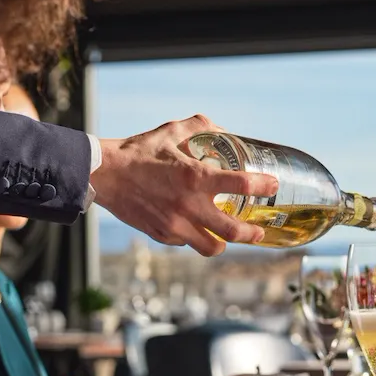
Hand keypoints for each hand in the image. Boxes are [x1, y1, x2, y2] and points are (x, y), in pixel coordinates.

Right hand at [91, 115, 278, 256]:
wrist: (104, 174)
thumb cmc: (138, 151)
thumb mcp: (172, 131)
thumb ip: (201, 128)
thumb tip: (223, 131)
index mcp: (196, 177)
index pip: (243, 185)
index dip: (263, 186)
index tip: (271, 185)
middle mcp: (189, 205)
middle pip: (233, 231)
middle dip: (252, 234)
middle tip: (258, 231)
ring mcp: (175, 224)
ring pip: (211, 247)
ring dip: (224, 243)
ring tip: (228, 236)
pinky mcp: (162, 235)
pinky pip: (186, 243)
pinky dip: (194, 237)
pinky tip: (195, 227)